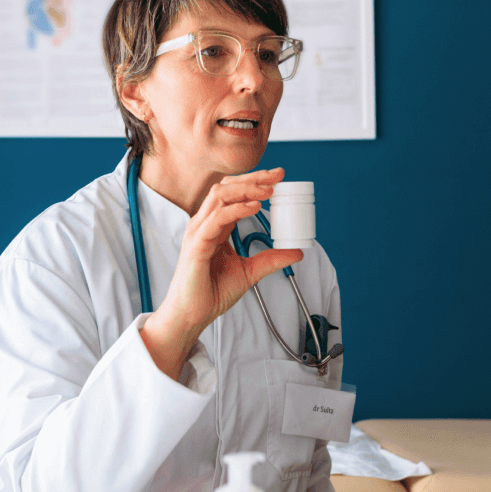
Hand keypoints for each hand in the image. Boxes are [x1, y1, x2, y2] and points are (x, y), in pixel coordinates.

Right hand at [140, 167, 303, 380]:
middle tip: (277, 177)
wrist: (193, 315)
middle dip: (253, 178)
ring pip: (220, 195)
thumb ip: (270, 259)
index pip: (234, 193)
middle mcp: (205, 223)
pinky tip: (254, 207)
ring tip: (269, 190)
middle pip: (227, 187)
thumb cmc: (212, 293)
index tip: (278, 178)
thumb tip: (297, 252)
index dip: (255, 182)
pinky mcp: (196, 244)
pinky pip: (216, 218)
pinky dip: (236, 209)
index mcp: (216, 226)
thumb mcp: (250, 272)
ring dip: (246, 189)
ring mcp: (199, 231)